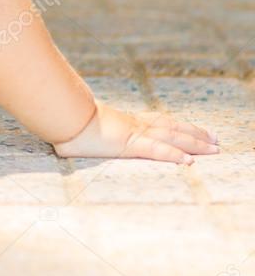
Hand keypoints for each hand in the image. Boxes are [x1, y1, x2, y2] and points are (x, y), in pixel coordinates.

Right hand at [52, 102, 219, 163]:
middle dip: (194, 133)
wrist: (61, 114)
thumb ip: (82, 132)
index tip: (192, 128)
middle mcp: (133, 124)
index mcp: (123, 121)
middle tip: (214, 138)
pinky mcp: (129, 144)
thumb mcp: (79, 126)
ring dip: (194, 143)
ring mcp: (133, 133)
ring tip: (214, 148)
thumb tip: (68, 137)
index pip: (156, 121)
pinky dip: (174, 155)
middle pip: (170, 126)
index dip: (176, 125)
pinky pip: (157, 150)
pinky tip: (189, 161)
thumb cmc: (66, 120)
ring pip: (171, 136)